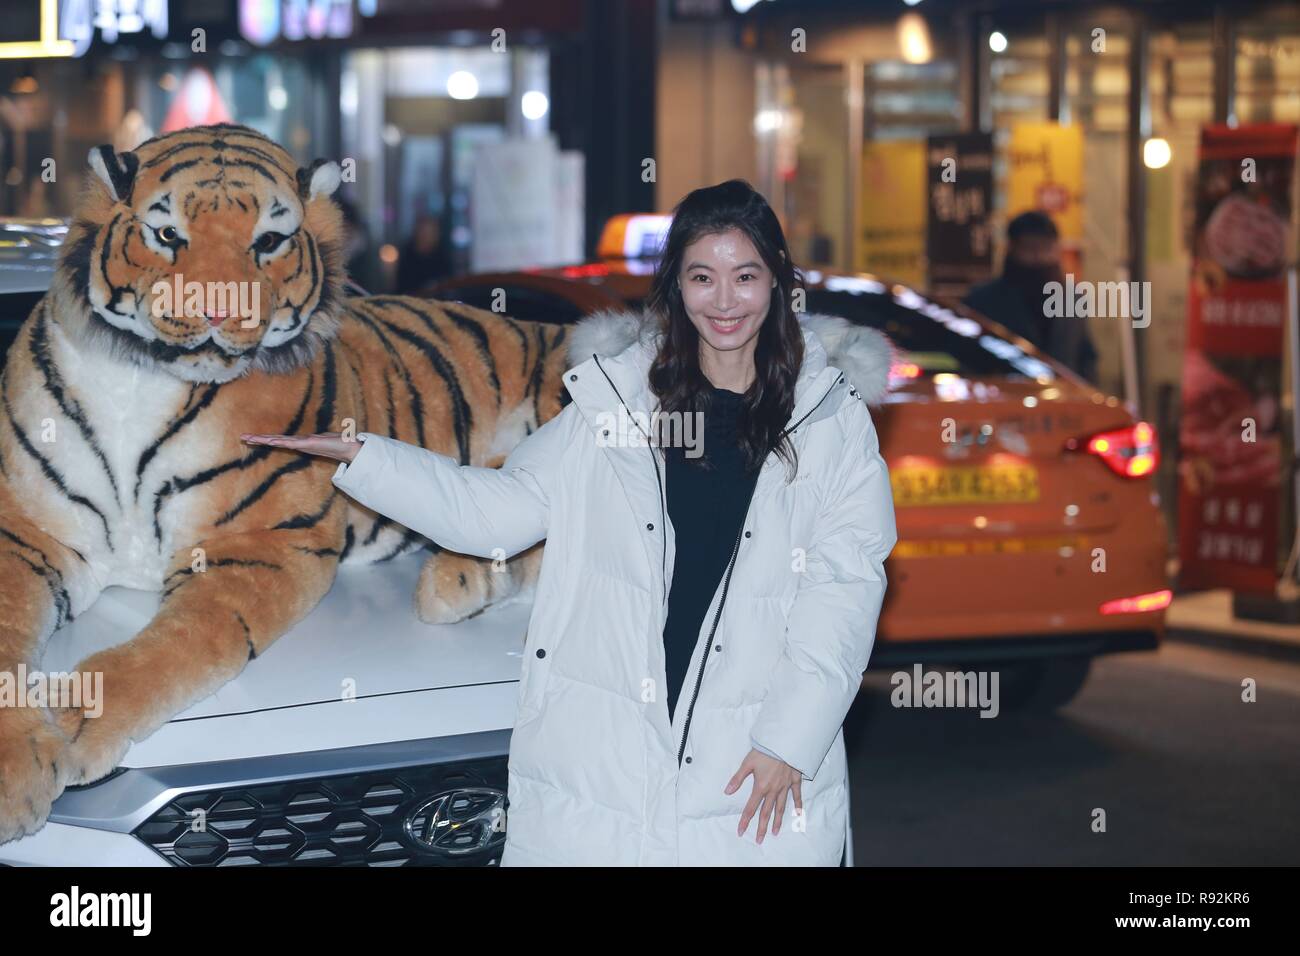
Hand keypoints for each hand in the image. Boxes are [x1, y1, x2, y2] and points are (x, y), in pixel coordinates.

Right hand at [240, 431, 362, 463]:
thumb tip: (316, 437)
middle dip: (259, 439)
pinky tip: (271, 440)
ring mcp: (302, 444)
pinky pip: (291, 442)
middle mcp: (299, 443)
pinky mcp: (308, 444)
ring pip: (280, 441)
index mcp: (300, 442)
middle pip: (276, 440)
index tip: (252, 437)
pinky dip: (281, 442)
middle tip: (243, 437)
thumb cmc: (337, 443)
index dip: (266, 438)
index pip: (280, 439)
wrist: (349, 448)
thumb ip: (318, 438)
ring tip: (250, 438)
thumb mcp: (324, 438)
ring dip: (265, 440)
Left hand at [725, 747, 802, 843]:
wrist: (784, 742)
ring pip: (781, 807)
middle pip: (766, 812)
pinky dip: (797, 805)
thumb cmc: (765, 751)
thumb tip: (727, 791)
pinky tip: (798, 814)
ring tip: (775, 832)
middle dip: (762, 827)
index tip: (741, 831)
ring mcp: (785, 787)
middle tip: (759, 840)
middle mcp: (773, 790)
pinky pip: (797, 795)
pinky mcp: (794, 781)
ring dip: (777, 821)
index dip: (745, 821)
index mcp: (761, 786)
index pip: (751, 808)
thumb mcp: (747, 763)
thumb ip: (737, 778)